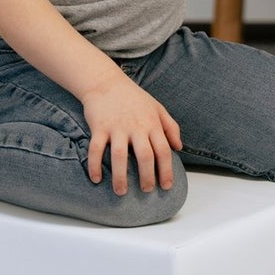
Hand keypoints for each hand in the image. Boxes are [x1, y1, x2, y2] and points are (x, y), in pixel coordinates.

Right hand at [81, 72, 182, 194]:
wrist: (106, 82)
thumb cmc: (133, 97)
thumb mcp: (157, 108)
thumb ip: (170, 127)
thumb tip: (179, 147)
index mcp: (152, 124)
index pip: (163, 150)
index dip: (166, 170)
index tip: (166, 186)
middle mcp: (136, 127)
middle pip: (145, 156)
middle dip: (147, 177)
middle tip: (146, 191)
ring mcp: (116, 127)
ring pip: (120, 156)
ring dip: (121, 177)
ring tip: (121, 192)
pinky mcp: (99, 127)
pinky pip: (96, 149)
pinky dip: (95, 165)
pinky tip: (96, 179)